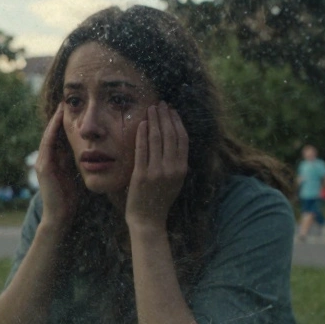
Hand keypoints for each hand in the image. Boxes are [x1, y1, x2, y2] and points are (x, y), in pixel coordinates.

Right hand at [36, 104, 83, 226]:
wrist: (60, 216)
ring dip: (54, 121)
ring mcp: (42, 163)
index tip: (73, 110)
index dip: (64, 124)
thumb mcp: (75, 175)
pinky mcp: (43, 167)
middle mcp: (46, 159)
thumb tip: (91, 151)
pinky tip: (58, 122)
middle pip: (52, 134)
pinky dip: (52, 132)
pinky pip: (48, 145)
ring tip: (61, 107)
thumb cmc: (70, 199)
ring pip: (48, 136)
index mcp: (54, 161)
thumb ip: (78, 163)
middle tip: (65, 102)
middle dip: (57, 118)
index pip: (59, 138)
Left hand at [126, 103, 187, 230]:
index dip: (177, 122)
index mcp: (182, 169)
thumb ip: (177, 165)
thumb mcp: (175, 182)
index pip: (182, 139)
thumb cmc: (160, 200)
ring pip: (157, 140)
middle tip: (161, 104)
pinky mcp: (142, 174)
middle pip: (170, 136)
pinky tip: (142, 124)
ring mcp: (157, 171)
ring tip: (151, 108)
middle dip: (165, 117)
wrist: (148, 219)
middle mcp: (172, 169)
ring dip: (154, 121)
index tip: (172, 111)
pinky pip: (142, 150)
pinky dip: (142, 135)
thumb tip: (177, 144)